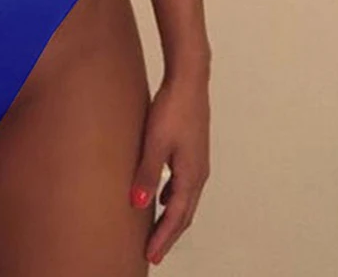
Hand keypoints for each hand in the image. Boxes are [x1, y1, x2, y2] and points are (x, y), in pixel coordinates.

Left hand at [129, 74, 209, 265]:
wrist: (188, 81)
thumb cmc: (172, 109)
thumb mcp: (154, 142)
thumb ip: (147, 173)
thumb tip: (139, 205)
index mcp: (191, 176)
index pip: (177, 217)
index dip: (163, 238)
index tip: (151, 256)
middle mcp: (198, 173)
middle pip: (184, 213)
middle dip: (168, 234)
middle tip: (153, 252)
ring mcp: (197, 162)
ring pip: (184, 199)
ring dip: (171, 217)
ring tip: (156, 230)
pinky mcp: (191, 151)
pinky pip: (182, 184)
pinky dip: (172, 197)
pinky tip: (159, 195)